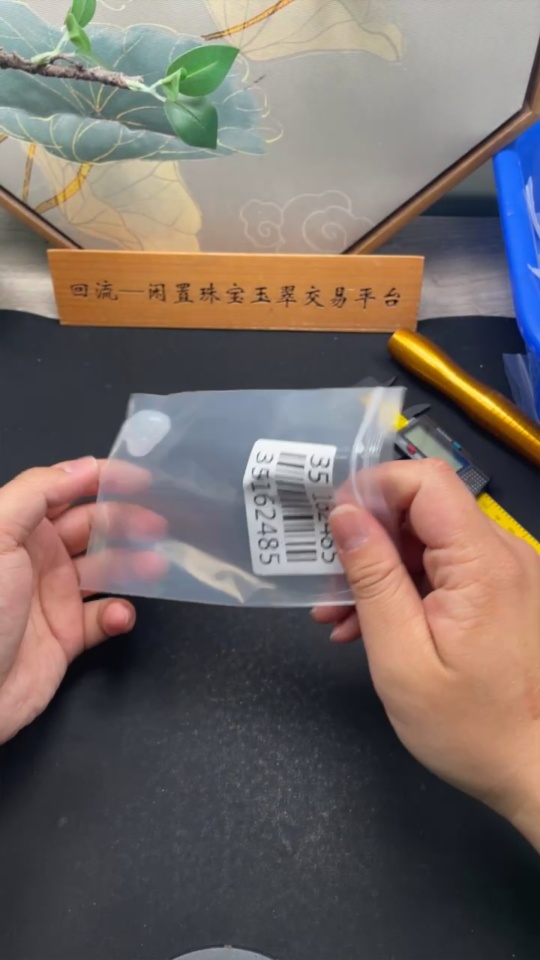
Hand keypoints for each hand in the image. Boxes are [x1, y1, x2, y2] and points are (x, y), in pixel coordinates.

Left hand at [0, 457, 164, 743]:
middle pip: (92, 527)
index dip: (102, 479)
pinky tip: (119, 614)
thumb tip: (80, 466)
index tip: (140, 478)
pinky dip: (119, 614)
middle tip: (157, 524)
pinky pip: (104, 617)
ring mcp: (53, 596)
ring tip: (155, 567)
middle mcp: (36, 558)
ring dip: (133, 565)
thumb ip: (36, 493)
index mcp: (16, 527)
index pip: (64, 490)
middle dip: (126, 521)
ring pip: (106, 569)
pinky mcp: (66, 635)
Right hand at [313, 460, 539, 848]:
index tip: (332, 526)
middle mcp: (502, 554)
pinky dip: (404, 588)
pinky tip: (369, 625)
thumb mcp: (402, 658)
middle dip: (368, 536)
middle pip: (424, 508)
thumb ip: (373, 579)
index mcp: (483, 563)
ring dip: (379, 568)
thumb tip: (345, 515)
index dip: (373, 489)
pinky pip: (443, 569)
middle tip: (326, 581)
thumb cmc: (466, 727)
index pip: (426, 481)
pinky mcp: (500, 592)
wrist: (532, 770)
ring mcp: (504, 573)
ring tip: (339, 615)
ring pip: (428, 540)